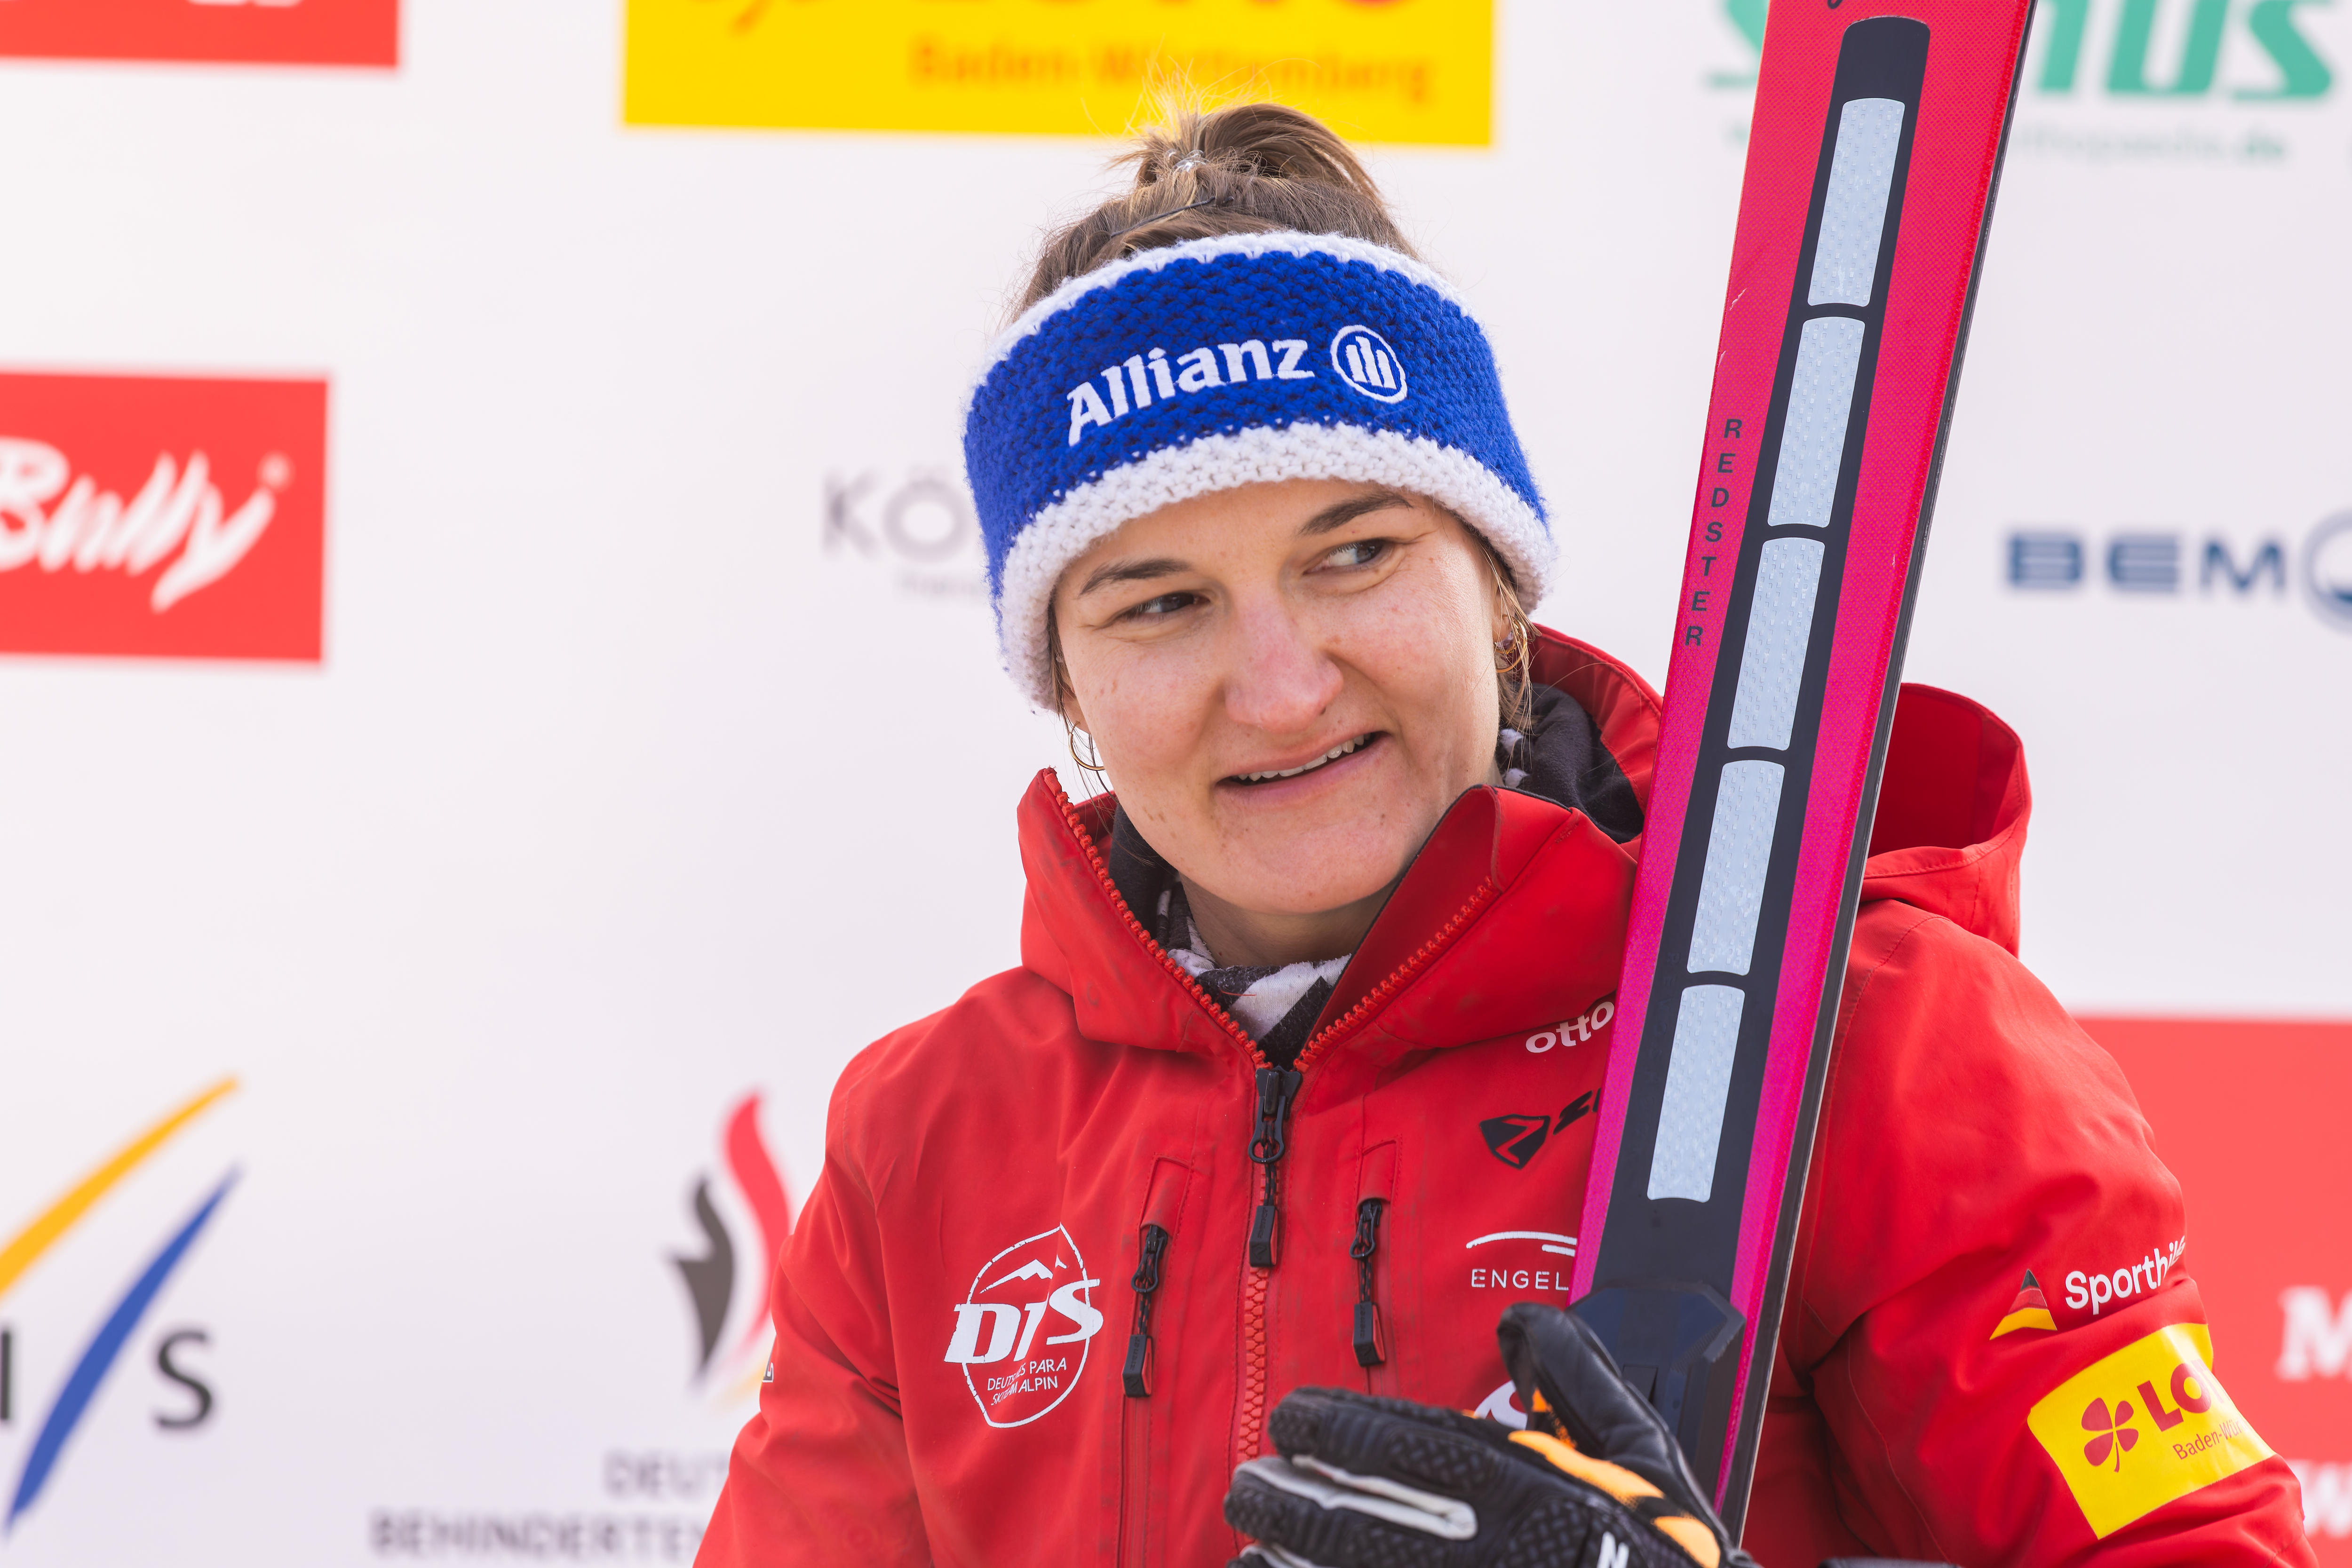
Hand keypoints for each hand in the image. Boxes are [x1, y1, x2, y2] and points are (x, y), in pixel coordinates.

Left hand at [1223, 1302, 1752, 1567]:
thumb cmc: (1662, 1564)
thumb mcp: (1648, 1464)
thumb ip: (1583, 1384)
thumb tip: (1525, 1319)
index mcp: (1533, 1499)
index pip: (1410, 1447)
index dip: (1338, 1426)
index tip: (1294, 1416)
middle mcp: (1491, 1556)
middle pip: (1359, 1518)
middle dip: (1288, 1493)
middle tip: (1248, 1476)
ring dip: (1284, 1555)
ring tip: (1246, 1531)